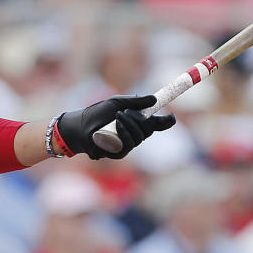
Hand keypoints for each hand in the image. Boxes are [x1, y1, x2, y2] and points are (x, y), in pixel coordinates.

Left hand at [56, 95, 175, 159]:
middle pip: (150, 129)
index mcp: (137, 120)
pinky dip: (123, 134)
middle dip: (141, 120)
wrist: (81, 126)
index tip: (172, 116)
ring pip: (139, 137)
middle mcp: (135, 133)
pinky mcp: (120, 153)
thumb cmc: (97, 112)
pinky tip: (115, 126)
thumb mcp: (117, 102)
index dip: (167, 122)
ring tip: (118, 117)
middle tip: (128, 112)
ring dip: (130, 125)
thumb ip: (135, 101)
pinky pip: (128, 145)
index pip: (157, 123)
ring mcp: (128, 144)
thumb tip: (154, 99)